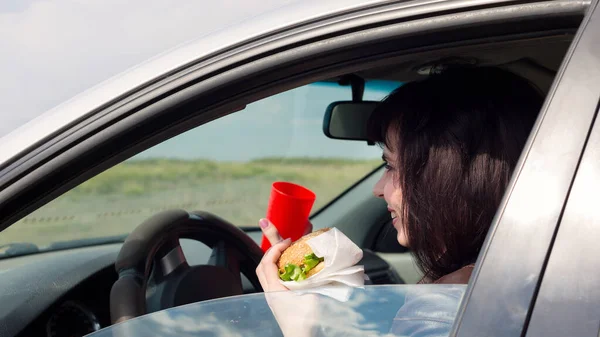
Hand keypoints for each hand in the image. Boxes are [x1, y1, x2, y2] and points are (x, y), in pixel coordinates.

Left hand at [256, 219, 319, 336]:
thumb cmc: (307, 323)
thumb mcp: (314, 298)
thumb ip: (321, 279)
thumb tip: (337, 265)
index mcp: (275, 290)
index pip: (267, 263)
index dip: (276, 248)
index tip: (289, 241)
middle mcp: (271, 293)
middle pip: (265, 265)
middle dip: (272, 247)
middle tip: (279, 233)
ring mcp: (275, 298)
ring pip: (269, 272)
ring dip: (277, 258)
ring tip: (287, 246)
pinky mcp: (281, 302)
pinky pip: (277, 280)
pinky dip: (282, 268)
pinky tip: (294, 265)